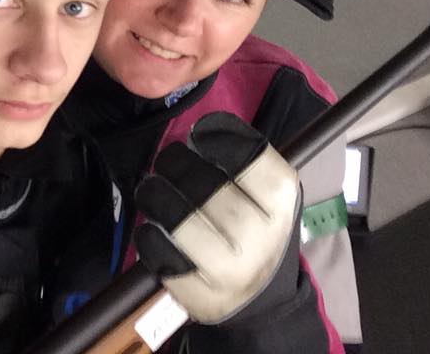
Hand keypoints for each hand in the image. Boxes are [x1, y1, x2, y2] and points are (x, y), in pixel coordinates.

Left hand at [133, 111, 301, 323]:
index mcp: (281, 204)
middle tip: (167, 161)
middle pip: (204, 187)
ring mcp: (230, 271)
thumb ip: (242, 160)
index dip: (218, 138)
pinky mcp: (200, 295)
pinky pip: (159, 252)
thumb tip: (201, 130)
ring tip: (152, 190)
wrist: (260, 298)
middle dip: (175, 164)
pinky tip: (154, 227)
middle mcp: (260, 238)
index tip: (199, 135)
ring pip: (176, 219)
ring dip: (154, 195)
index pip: (250, 157)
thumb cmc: (255, 230)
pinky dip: (148, 234)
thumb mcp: (265, 194)